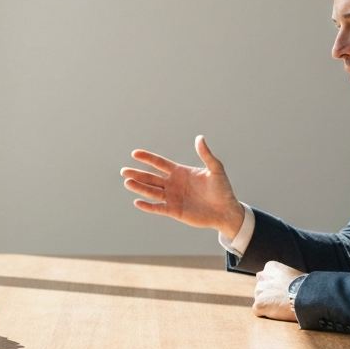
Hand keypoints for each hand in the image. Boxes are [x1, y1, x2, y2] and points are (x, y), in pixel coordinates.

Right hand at [121, 135, 244, 237]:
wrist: (226, 210)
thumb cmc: (222, 189)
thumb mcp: (215, 169)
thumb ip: (206, 154)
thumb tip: (199, 138)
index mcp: (180, 172)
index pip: (160, 163)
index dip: (148, 158)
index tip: (135, 153)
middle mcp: (173, 184)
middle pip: (151, 177)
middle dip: (137, 174)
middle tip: (123, 171)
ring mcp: (173, 197)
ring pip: (152, 191)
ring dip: (139, 187)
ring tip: (127, 182)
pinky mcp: (174, 211)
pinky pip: (158, 208)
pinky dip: (148, 206)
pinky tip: (137, 202)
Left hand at [252, 261, 305, 321]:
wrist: (306, 297)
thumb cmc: (305, 286)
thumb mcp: (294, 274)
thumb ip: (285, 277)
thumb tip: (288, 284)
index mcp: (271, 267)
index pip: (266, 277)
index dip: (274, 286)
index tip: (282, 291)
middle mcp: (262, 277)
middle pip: (261, 288)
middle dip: (268, 294)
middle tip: (280, 300)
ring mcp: (259, 291)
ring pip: (259, 299)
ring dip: (267, 304)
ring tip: (281, 307)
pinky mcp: (259, 304)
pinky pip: (259, 311)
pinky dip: (266, 314)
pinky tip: (277, 313)